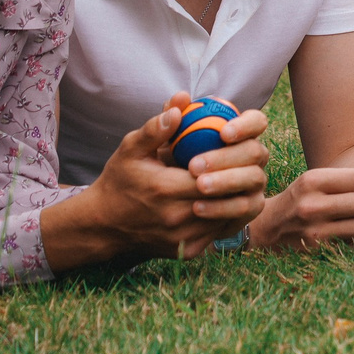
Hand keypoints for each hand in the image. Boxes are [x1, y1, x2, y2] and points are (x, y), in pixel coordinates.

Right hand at [41, 101, 271, 266]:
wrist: (103, 224)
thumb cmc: (120, 180)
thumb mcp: (131, 149)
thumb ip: (156, 127)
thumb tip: (181, 102)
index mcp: (164, 189)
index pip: (213, 174)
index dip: (229, 161)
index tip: (235, 146)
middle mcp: (176, 218)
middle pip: (227, 196)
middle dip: (241, 177)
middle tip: (250, 162)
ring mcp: (183, 238)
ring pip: (229, 217)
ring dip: (240, 196)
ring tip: (245, 177)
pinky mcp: (187, 252)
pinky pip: (220, 233)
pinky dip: (230, 215)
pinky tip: (232, 199)